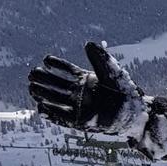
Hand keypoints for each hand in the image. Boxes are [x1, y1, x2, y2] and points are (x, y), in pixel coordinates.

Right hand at [28, 41, 147, 135]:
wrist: (135, 114)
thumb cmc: (126, 92)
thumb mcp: (112, 73)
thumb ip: (100, 60)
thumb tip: (88, 43)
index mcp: (85, 80)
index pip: (66, 70)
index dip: (55, 64)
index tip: (45, 59)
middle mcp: (79, 93)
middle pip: (56, 84)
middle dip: (43, 79)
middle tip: (32, 74)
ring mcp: (78, 107)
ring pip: (55, 100)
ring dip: (43, 94)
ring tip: (32, 88)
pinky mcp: (80, 122)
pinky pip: (61, 118)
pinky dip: (51, 113)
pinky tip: (41, 107)